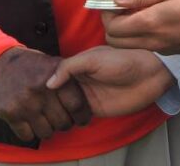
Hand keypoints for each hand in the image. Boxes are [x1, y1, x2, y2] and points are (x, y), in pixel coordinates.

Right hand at [0, 47, 91, 141]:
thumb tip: (85, 94)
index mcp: (54, 75)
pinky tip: (31, 122)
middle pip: (63, 122)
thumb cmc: (32, 65)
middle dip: (64, 124)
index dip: (82, 115)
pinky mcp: (10, 113)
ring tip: (46, 120)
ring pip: (46, 132)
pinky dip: (31, 132)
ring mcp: (25, 103)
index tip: (81, 118)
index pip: (77, 104)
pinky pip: (28, 135)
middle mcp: (40, 90)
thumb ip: (69, 76)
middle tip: (61, 119)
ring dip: (48, 129)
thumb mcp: (53, 62)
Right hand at [47, 47, 174, 117]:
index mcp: (77, 64)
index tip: (32, 90)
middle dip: (48, 98)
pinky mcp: (94, 109)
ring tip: (47, 113)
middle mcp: (80, 80)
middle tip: (37, 105)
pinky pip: (77, 115)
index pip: (55, 75)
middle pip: (58, 92)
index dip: (44, 82)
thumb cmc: (123, 60)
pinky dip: (69, 118)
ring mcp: (86, 95)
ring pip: (65, 105)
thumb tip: (48, 83)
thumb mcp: (93, 58)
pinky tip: (61, 120)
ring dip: (58, 109)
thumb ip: (70, 67)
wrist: (147, 76)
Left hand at [103, 0, 179, 54]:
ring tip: (137, 10)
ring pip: (129, 45)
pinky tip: (152, 18)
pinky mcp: (170, 52)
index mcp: (148, 24)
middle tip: (122, 5)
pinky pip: (144, 45)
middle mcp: (150, 41)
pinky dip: (139, 35)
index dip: (107, 13)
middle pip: (115, 41)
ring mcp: (160, 49)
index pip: (112, 27)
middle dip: (112, 24)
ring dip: (125, 30)